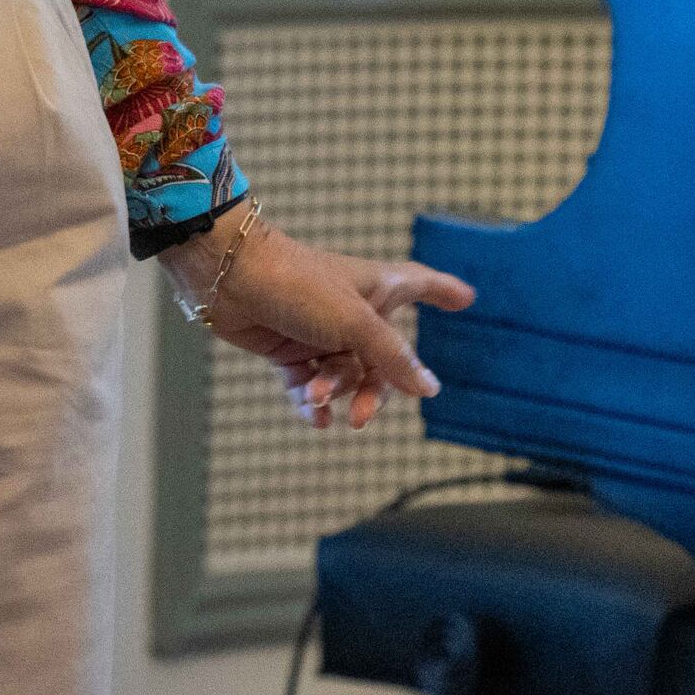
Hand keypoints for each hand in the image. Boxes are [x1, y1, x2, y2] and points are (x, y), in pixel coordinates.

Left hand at [166, 212, 472, 430]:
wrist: (228, 278)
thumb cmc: (298, 285)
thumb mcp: (354, 323)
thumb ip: (391, 358)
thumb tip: (429, 389)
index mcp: (377, 288)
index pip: (420, 285)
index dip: (443, 290)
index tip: (466, 298)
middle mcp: (352, 309)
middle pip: (380, 360)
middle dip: (371, 391)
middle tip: (359, 417)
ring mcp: (320, 330)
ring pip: (342, 376)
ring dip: (331, 393)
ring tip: (313, 398)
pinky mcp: (289, 346)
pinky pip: (309, 383)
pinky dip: (310, 401)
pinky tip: (313, 415)